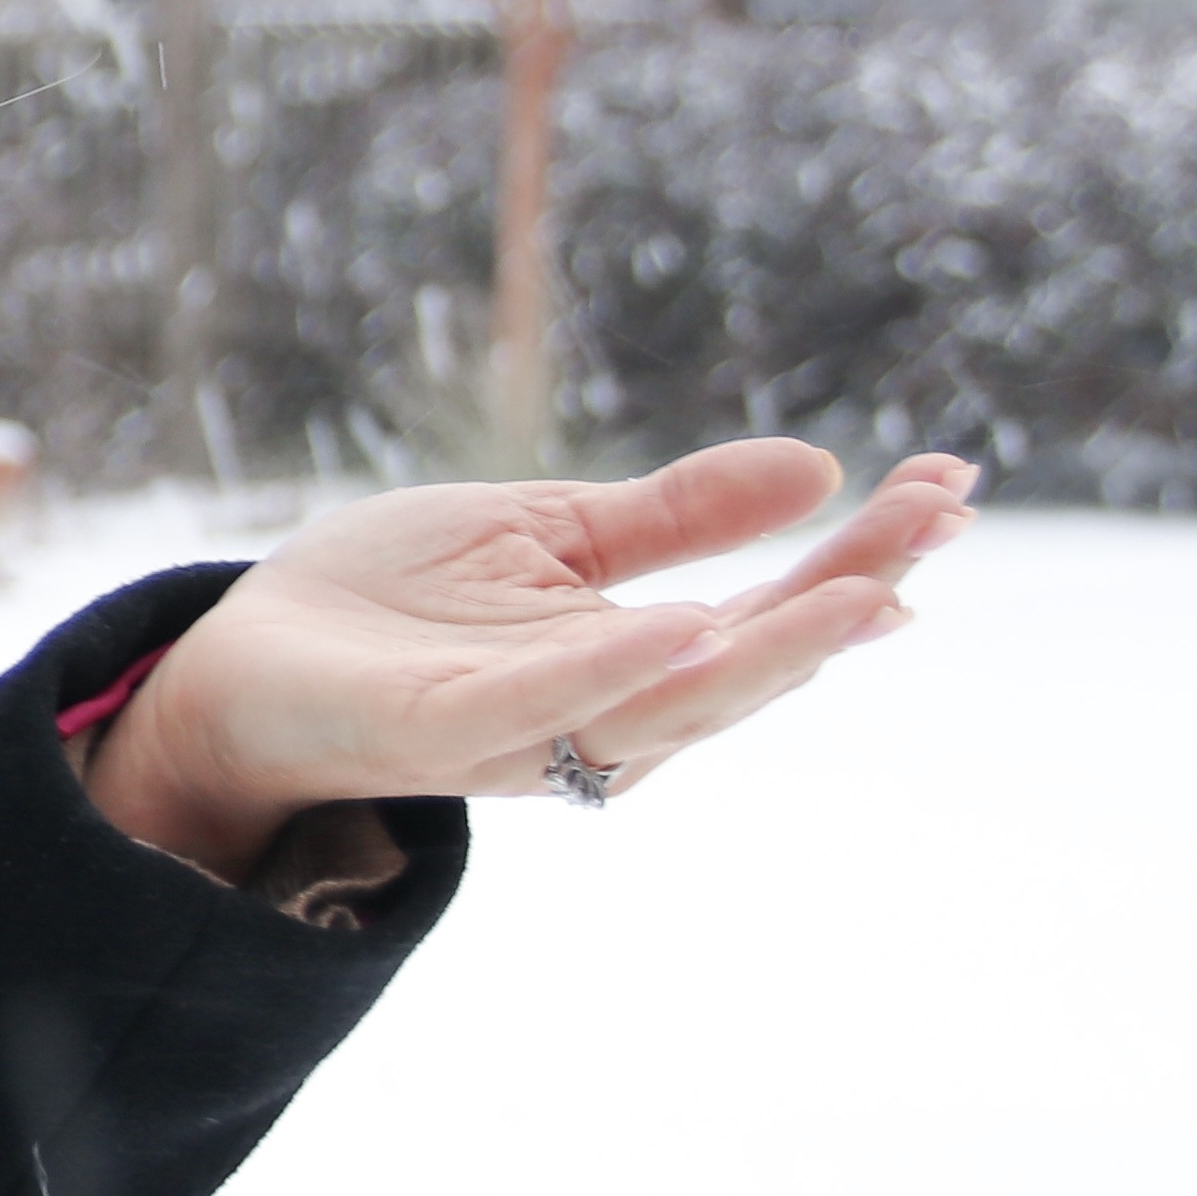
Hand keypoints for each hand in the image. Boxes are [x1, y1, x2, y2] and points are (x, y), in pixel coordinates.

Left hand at [84, 441, 973, 877]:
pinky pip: (548, 708)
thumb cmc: (392, 605)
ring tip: (864, 588)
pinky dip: (618, 670)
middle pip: (753, 662)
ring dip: (773, 647)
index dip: (865, 552)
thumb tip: (818, 465)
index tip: (952, 485)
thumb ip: (677, 516)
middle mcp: (605, 712)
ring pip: (675, 699)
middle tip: (942, 519)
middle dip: (851, 592)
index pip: (774, 607)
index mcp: (637, 659)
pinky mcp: (450, 730)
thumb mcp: (552, 533)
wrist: (244, 660)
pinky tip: (687, 625)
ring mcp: (532, 730)